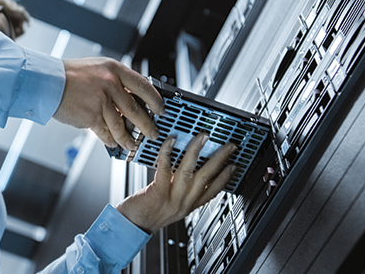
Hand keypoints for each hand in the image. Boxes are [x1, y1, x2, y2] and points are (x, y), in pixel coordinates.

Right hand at [53, 57, 164, 149]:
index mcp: (115, 70)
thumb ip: (115, 81)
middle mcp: (111, 84)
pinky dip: (111, 139)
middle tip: (153, 133)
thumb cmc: (70, 75)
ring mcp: (101, 101)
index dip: (155, 100)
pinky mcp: (91, 116)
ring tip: (132, 144)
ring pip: (121, 125)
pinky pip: (106, 132)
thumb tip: (130, 99)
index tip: (161, 110)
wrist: (47, 82)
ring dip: (128, 138)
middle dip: (147, 125)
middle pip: (136, 109)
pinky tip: (113, 143)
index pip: (143, 85)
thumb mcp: (98, 69)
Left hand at [116, 133, 236, 232]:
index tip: (234, 166)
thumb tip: (188, 170)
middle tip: (228, 146)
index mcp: (188, 206)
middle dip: (220, 159)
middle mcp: (183, 202)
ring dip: (197, 151)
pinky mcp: (157, 192)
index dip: (225, 178)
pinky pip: (165, 168)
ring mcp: (172, 198)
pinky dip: (168, 153)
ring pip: (189, 171)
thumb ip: (181, 191)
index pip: (213, 191)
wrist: (130, 226)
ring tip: (204, 137)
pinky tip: (171, 141)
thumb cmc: (147, 214)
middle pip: (206, 177)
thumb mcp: (172, 206)